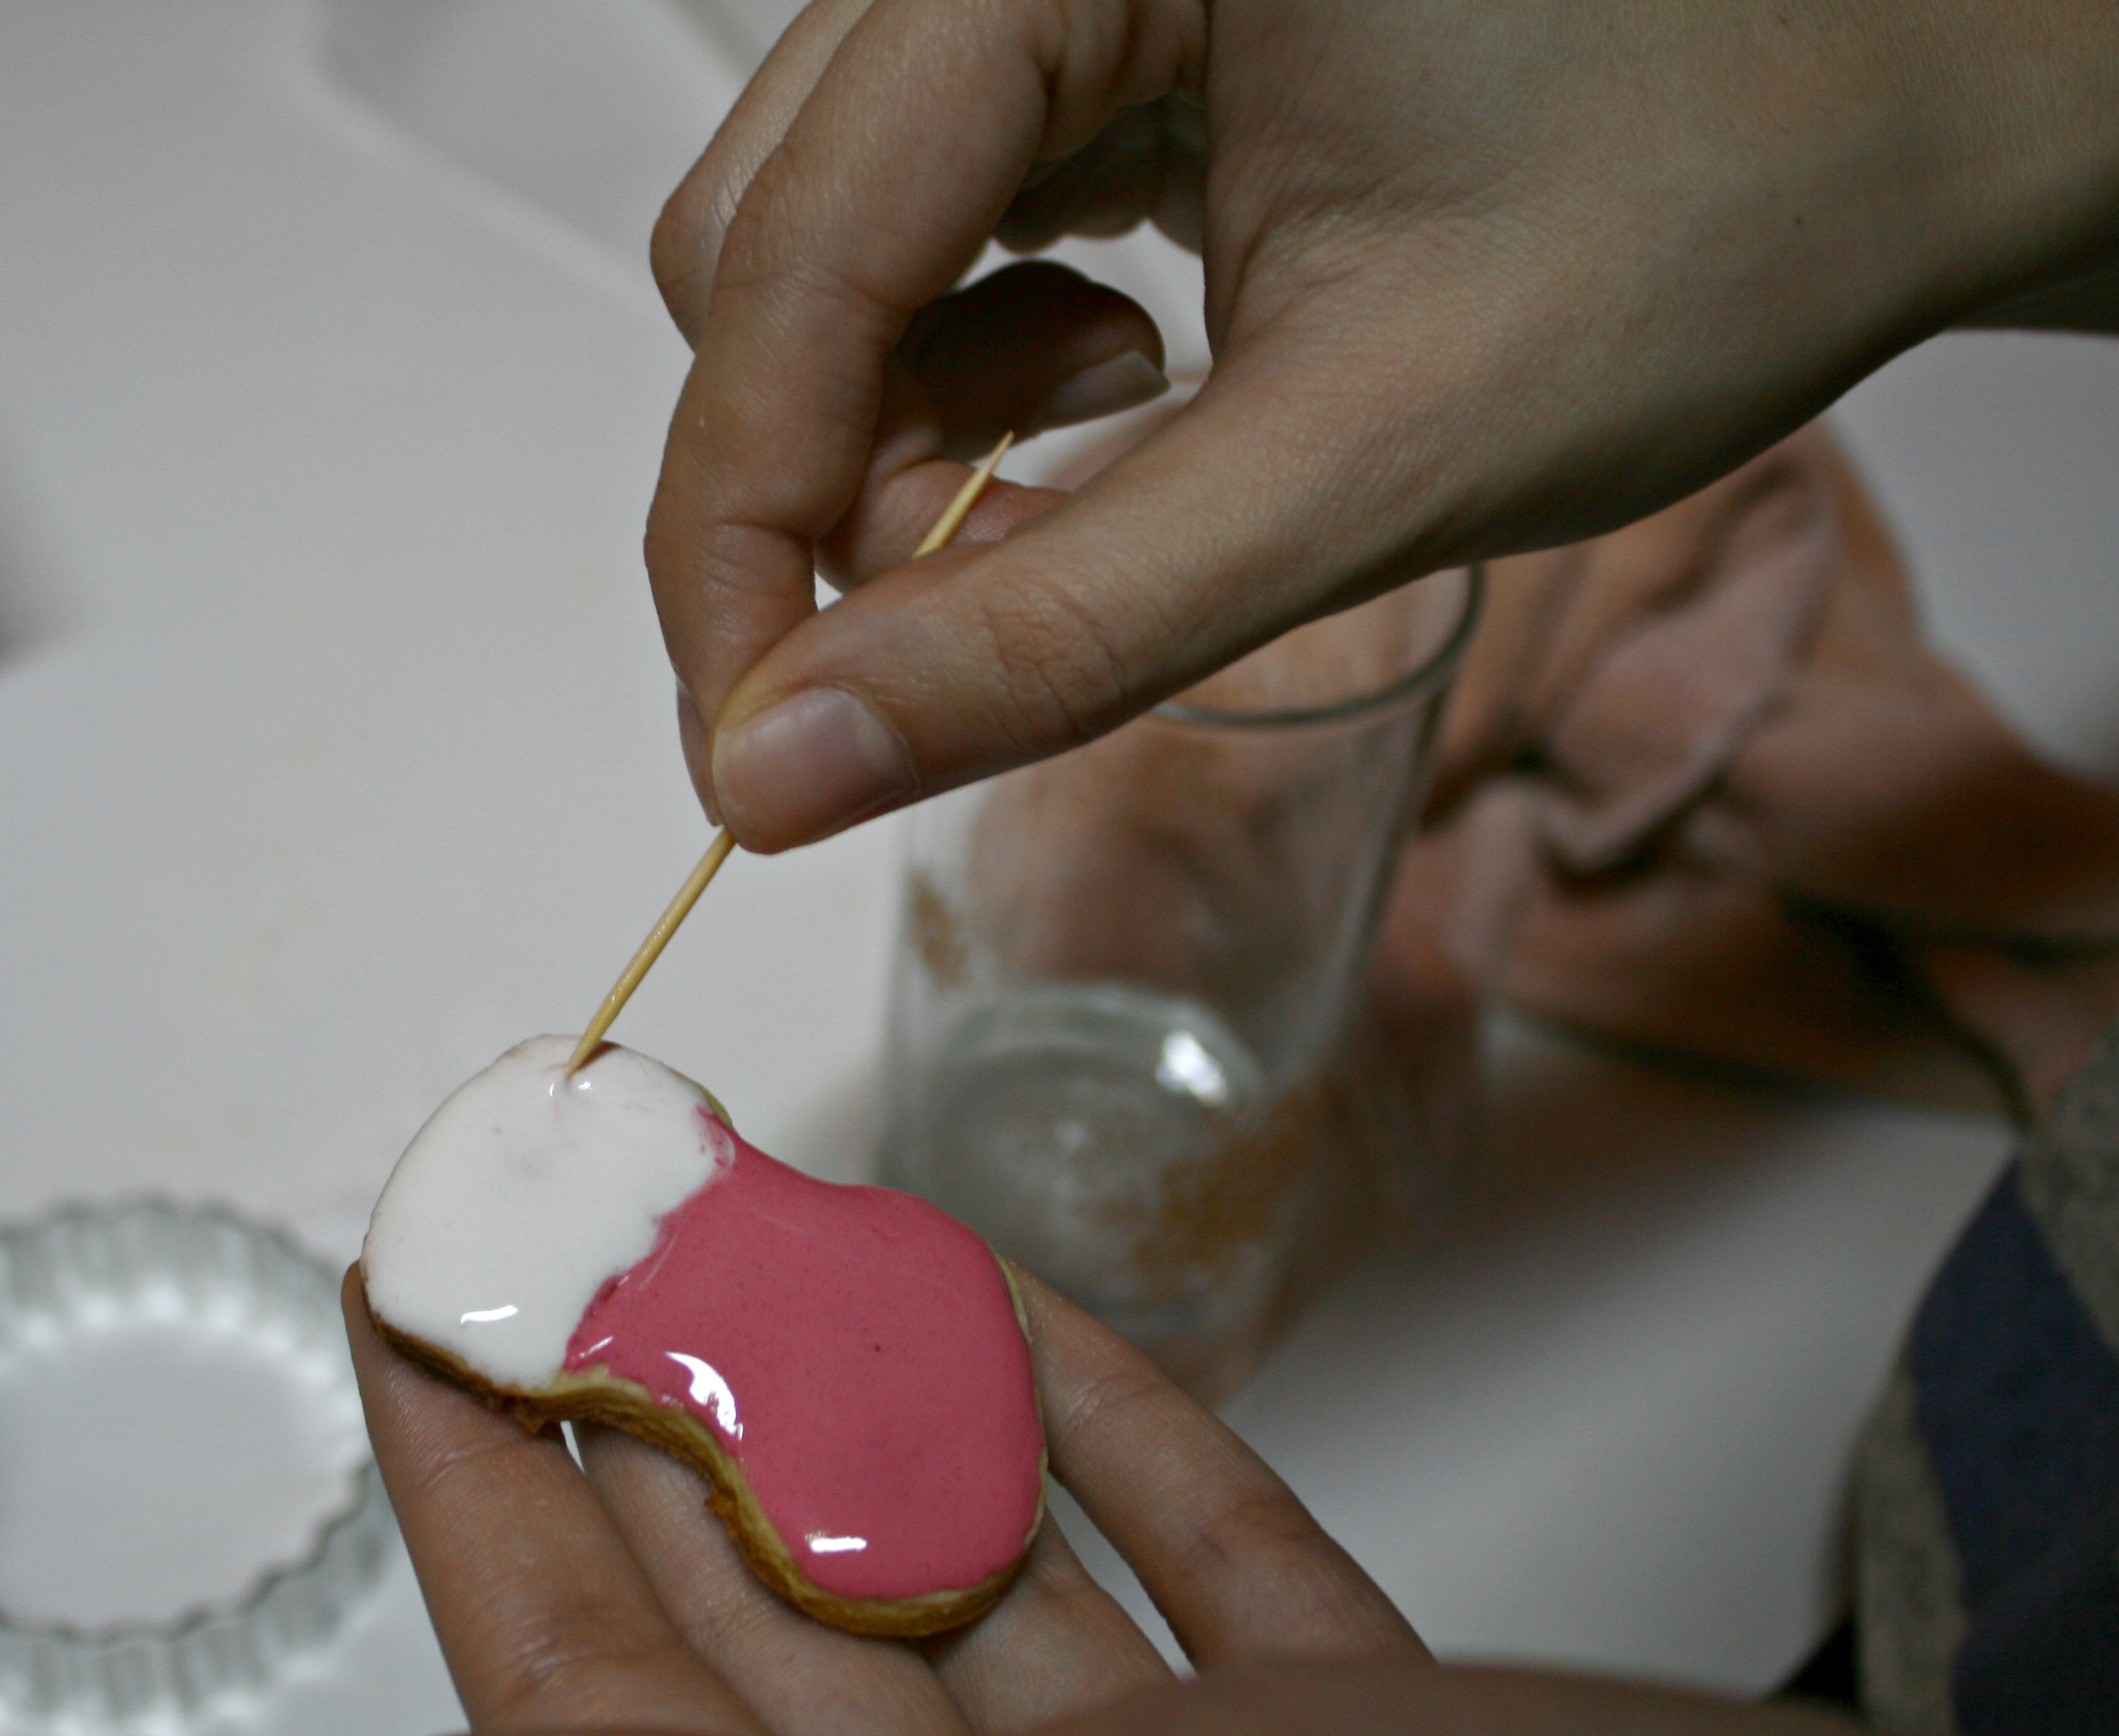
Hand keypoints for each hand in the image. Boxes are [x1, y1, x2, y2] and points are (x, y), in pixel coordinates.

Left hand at [341, 1265, 2084, 1735]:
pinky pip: (1190, 1589)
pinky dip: (1106, 1447)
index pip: (597, 1709)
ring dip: (862, 1390)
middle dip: (656, 1391)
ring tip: (751, 1213)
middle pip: (763, 1620)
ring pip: (967, 1585)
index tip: (414, 1295)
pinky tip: (1024, 1321)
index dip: (485, 1493)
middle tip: (565, 1202)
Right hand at [646, 0, 2118, 850]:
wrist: (1884, 111)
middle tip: (963, 626)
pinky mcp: (1082, 31)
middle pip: (758, 244)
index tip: (756, 755)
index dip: (741, 533)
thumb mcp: (1369, 457)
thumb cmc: (1708, 213)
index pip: (782, 258)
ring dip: (902, 427)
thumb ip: (1059, 624)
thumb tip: (783, 771)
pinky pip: (916, 224)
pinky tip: (1125, 381)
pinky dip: (967, 363)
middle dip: (825, 484)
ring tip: (1122, 455)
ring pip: (816, 244)